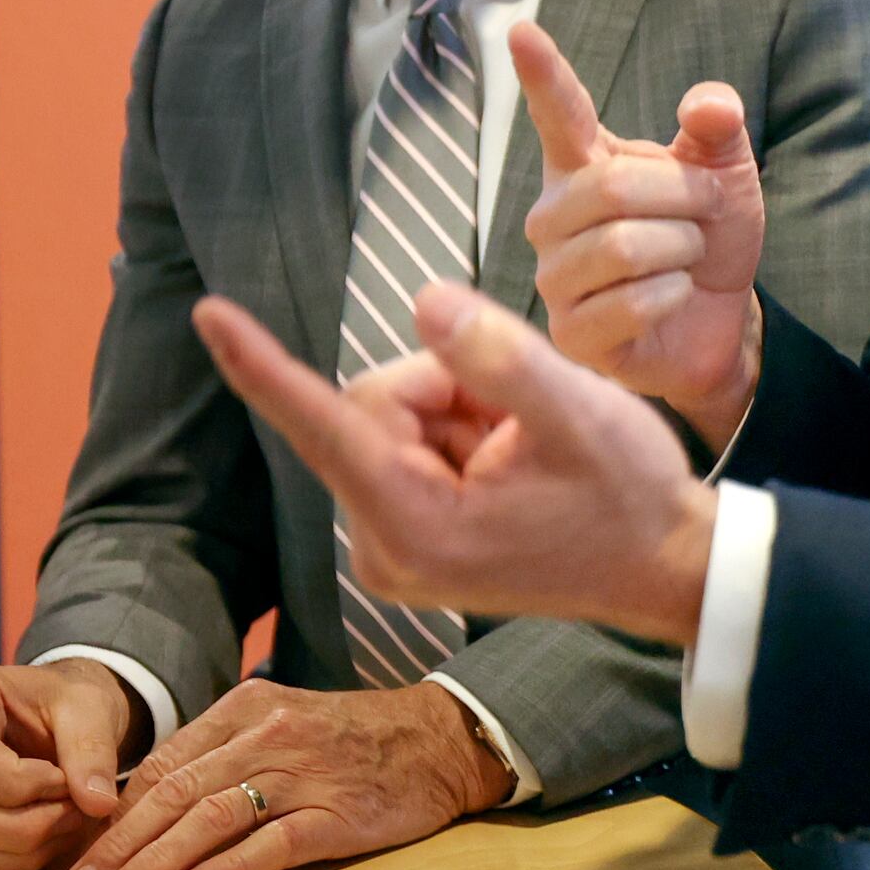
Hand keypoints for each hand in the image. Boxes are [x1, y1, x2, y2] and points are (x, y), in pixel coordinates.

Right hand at [0, 659, 148, 869]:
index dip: (20, 782)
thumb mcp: (89, 708)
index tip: (63, 780)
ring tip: (65, 825)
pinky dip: (7, 865)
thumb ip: (93, 749)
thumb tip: (98, 804)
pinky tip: (43, 840)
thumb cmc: (63, 704)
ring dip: (20, 851)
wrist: (51, 717)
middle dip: (26, 825)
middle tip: (75, 811)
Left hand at [58, 679, 512, 869]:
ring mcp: (303, 775)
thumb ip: (220, 753)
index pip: (162, 765)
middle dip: (118, 846)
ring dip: (155, 864)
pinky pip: (272, 843)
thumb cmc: (350, 736)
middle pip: (175, 794)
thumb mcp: (280, 722)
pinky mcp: (338, 814)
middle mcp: (268, 735)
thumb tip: (147, 801)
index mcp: (245, 708)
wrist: (437, 736)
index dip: (114, 815)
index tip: (77, 857)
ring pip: (211, 819)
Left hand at [193, 283, 715, 646]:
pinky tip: (513, 458)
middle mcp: (386, 545)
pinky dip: (461, 428)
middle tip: (524, 415)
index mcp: (415, 525)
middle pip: (372, 405)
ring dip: (461, 405)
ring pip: (393, 417)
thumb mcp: (578, 414)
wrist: (662, 568)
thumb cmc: (629, 496)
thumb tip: (423, 300)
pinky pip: (409, 441)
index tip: (207, 313)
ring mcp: (393, 545)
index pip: (325, 423)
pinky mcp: (408, 536)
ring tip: (528, 444)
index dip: (263, 364)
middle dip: (446, 385)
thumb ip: (497, 356)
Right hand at [513, 21, 764, 446]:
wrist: (717, 319)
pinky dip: (672, 294)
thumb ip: (717, 130)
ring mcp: (555, 278)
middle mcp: (554, 217)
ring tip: (687, 256)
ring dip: (681, 249)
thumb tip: (710, 104)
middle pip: (612, 187)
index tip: (521, 30)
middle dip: (683, 197)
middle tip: (708, 211)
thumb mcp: (724, 173)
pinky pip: (629, 303)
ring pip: (622, 246)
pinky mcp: (570, 334)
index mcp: (583, 165)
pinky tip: (674, 295)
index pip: (560, 112)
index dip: (542, 73)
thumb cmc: (706, 238)